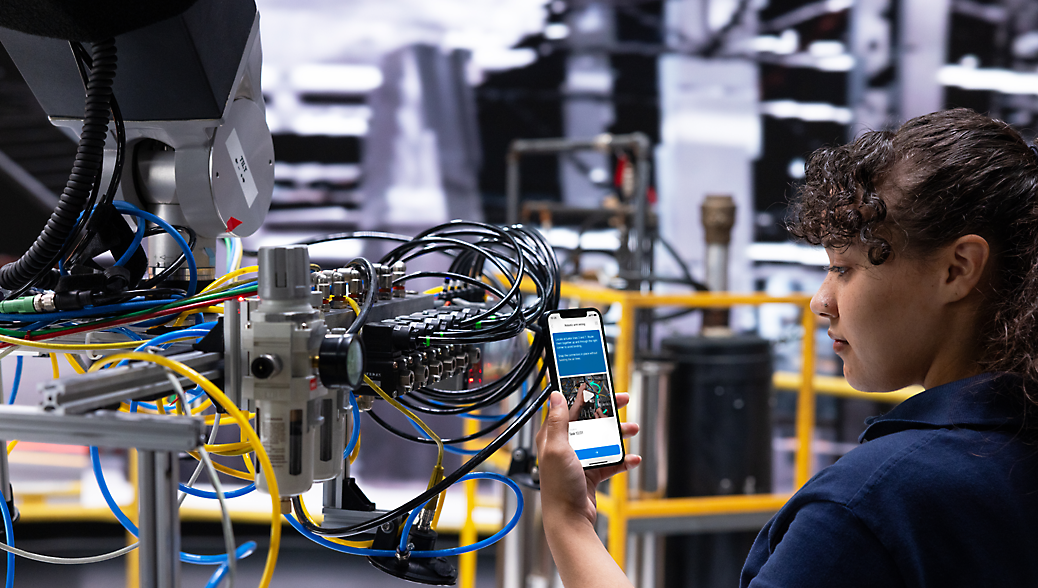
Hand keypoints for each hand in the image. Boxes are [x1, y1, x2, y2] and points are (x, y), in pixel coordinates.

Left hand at [536, 391, 639, 529]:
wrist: (570, 521)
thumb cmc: (559, 488)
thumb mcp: (558, 449)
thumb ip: (557, 422)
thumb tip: (555, 394)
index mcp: (552, 437)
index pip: (565, 406)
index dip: (580, 392)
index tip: (594, 381)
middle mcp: (565, 446)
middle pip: (588, 419)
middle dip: (606, 410)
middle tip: (622, 400)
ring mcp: (579, 459)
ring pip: (602, 438)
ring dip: (618, 433)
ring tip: (632, 429)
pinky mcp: (591, 473)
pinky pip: (610, 461)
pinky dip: (622, 459)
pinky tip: (632, 459)